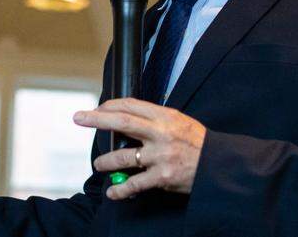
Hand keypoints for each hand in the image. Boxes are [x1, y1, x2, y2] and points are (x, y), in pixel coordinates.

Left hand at [73, 98, 206, 199]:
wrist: (219, 165)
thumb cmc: (198, 143)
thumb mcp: (180, 122)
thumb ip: (156, 120)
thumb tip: (129, 119)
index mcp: (165, 116)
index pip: (131, 105)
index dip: (110, 106)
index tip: (97, 109)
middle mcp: (161, 133)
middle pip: (122, 121)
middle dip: (96, 119)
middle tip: (79, 118)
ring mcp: (161, 156)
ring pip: (123, 157)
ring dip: (106, 161)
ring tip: (99, 165)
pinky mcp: (163, 176)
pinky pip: (135, 184)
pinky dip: (121, 189)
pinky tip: (113, 192)